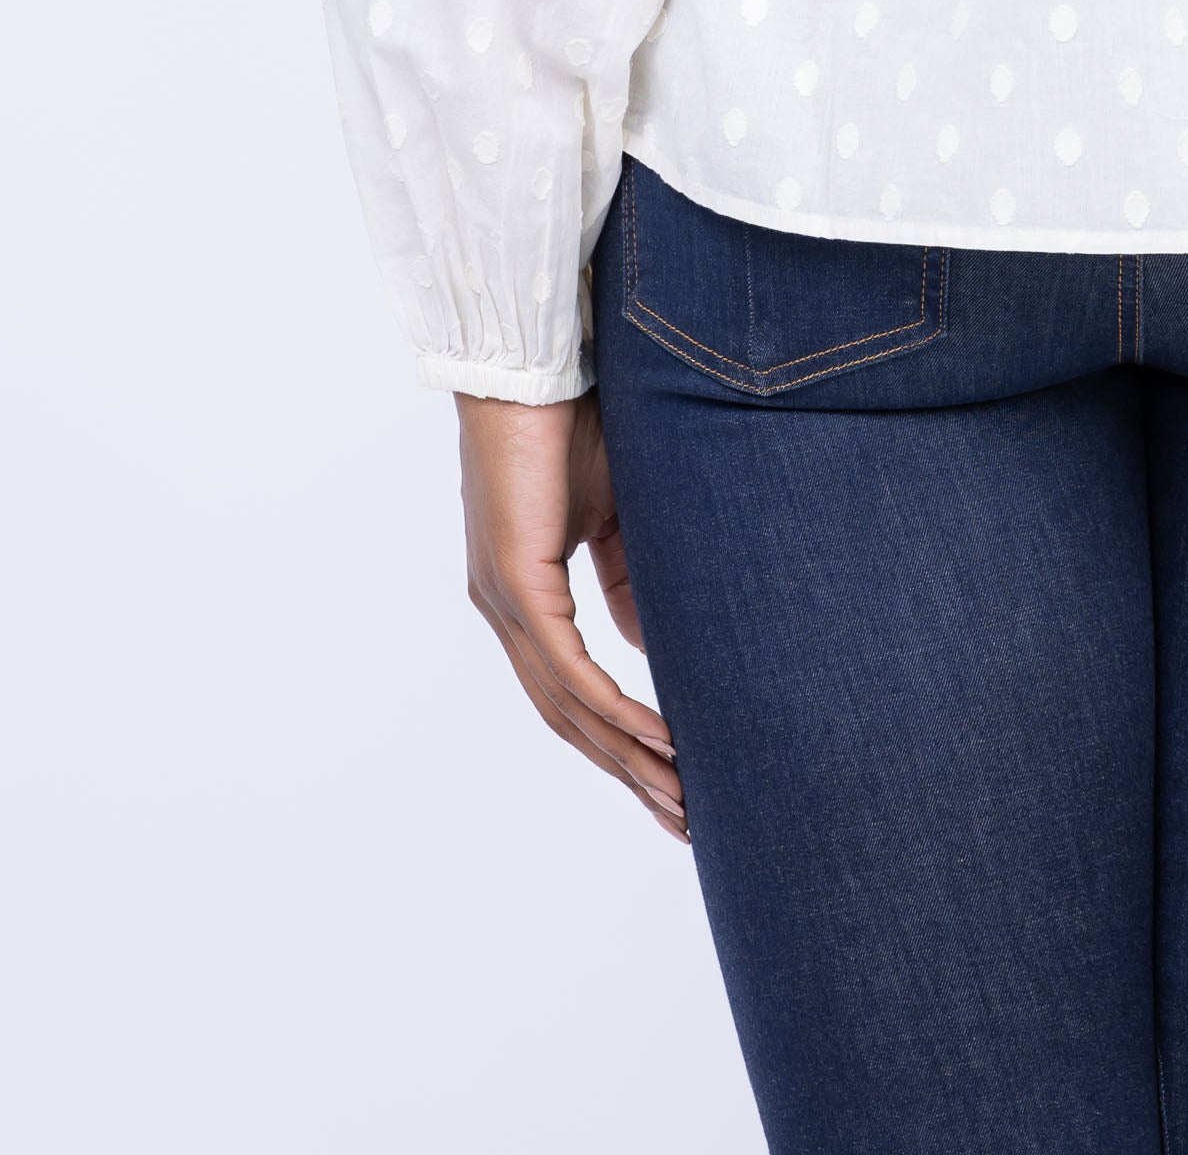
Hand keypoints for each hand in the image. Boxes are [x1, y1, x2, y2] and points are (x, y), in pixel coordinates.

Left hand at [455, 392, 688, 839]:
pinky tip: (659, 740)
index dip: (617, 741)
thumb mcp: (614, 515)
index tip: (669, 779)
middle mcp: (504, 610)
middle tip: (682, 818)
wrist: (533, 368)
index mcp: (521, 595)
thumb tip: (652, 648)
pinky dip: (616, 710)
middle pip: (567, 719)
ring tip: (681, 796)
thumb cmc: (570, 424)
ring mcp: (505, 601)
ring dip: (627, 758)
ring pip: (568, 707)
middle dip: (627, 773)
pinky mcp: (517, 585)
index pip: (569, 691)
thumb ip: (627, 581)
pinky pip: (569, 670)